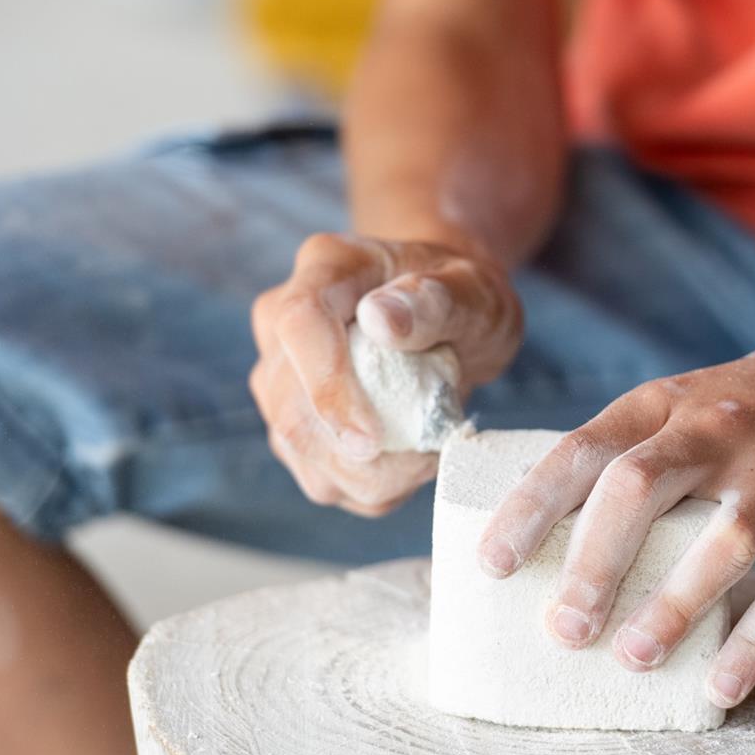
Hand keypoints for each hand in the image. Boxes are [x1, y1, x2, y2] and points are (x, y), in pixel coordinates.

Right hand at [250, 234, 521, 514]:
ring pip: (297, 451)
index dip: (327, 388)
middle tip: (428, 455)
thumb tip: (381, 320)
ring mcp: (280, 375)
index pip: (299, 324)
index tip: (371, 440)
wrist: (449, 315)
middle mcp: (284, 318)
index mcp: (327, 267)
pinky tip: (407, 462)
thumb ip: (436, 301)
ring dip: (366, 477)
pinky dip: (368, 487)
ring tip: (425, 452)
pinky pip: (317, 474)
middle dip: (356, 456)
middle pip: (289, 405)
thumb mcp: (474, 290)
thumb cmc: (462, 296)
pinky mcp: (293, 420)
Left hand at [475, 312, 754, 708]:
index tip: (493, 565)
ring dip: (671, 605)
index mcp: (666, 404)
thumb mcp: (687, 399)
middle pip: (638, 489)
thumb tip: (547, 535)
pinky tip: (720, 687)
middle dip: (594, 562)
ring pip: (720, 541)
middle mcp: (717, 433)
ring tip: (630, 658)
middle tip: (562, 631)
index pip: (583, 450)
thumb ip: (628, 452)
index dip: (531, 508)